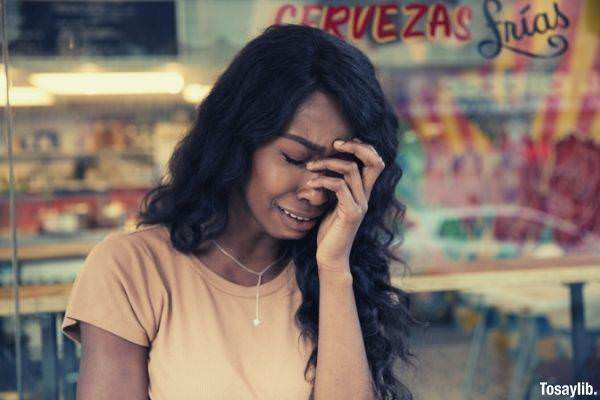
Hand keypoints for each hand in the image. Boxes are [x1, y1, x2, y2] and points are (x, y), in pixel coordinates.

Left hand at [305, 138, 385, 274]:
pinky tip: (310, 184)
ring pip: (351, 170)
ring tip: (310, 167)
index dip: (363, 147)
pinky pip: (339, 187)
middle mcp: (366, 197)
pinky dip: (323, 180)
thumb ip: (336, 187)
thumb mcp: (333, 204)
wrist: (331, 257)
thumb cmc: (329, 231)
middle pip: (374, 161)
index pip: (376, 162)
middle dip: (355, 147)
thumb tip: (325, 167)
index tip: (341, 143)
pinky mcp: (351, 213)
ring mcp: (360, 205)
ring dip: (328, 163)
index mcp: (364, 193)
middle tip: (334, 143)